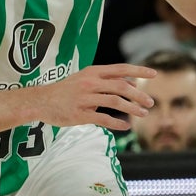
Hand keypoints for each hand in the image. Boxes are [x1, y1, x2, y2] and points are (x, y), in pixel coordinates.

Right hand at [36, 64, 155, 132]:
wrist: (40, 101)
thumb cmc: (65, 90)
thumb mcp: (84, 78)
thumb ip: (106, 80)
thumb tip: (132, 83)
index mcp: (92, 72)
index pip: (120, 69)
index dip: (138, 71)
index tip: (154, 74)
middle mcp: (90, 83)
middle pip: (121, 86)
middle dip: (139, 94)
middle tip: (150, 102)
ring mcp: (85, 98)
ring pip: (115, 102)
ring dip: (132, 109)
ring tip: (143, 114)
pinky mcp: (80, 114)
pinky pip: (103, 119)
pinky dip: (117, 123)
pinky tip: (125, 126)